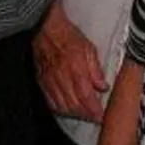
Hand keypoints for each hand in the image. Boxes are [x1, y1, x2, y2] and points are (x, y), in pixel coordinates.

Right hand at [34, 0, 106, 122]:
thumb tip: (103, 86)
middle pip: (74, 105)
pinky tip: (66, 107)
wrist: (45, 28)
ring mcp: (50, 81)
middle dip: (85, 114)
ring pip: (62, 106)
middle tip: (94, 117)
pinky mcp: (42, 81)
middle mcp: (62, 77)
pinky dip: (59, 108)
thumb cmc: (67, 35)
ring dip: (73, 113)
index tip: (101, 116)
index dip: (94, 110)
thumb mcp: (89, 48)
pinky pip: (50, 101)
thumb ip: (96, 69)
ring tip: (82, 113)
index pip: (87, 97)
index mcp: (76, 69)